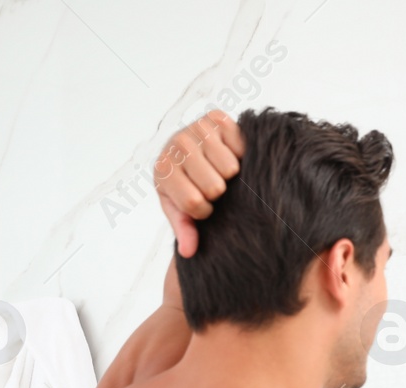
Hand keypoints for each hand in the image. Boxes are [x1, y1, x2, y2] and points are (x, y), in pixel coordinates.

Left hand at [154, 111, 244, 256]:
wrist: (189, 148)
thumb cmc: (184, 182)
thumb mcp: (178, 208)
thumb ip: (184, 228)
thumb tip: (189, 251)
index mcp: (163, 168)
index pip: (193, 202)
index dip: (203, 211)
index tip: (202, 204)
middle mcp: (177, 144)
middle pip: (214, 186)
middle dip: (217, 192)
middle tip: (213, 185)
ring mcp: (198, 129)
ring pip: (230, 168)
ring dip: (230, 174)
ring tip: (220, 170)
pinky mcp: (218, 118)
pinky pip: (242, 147)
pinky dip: (240, 155)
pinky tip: (229, 154)